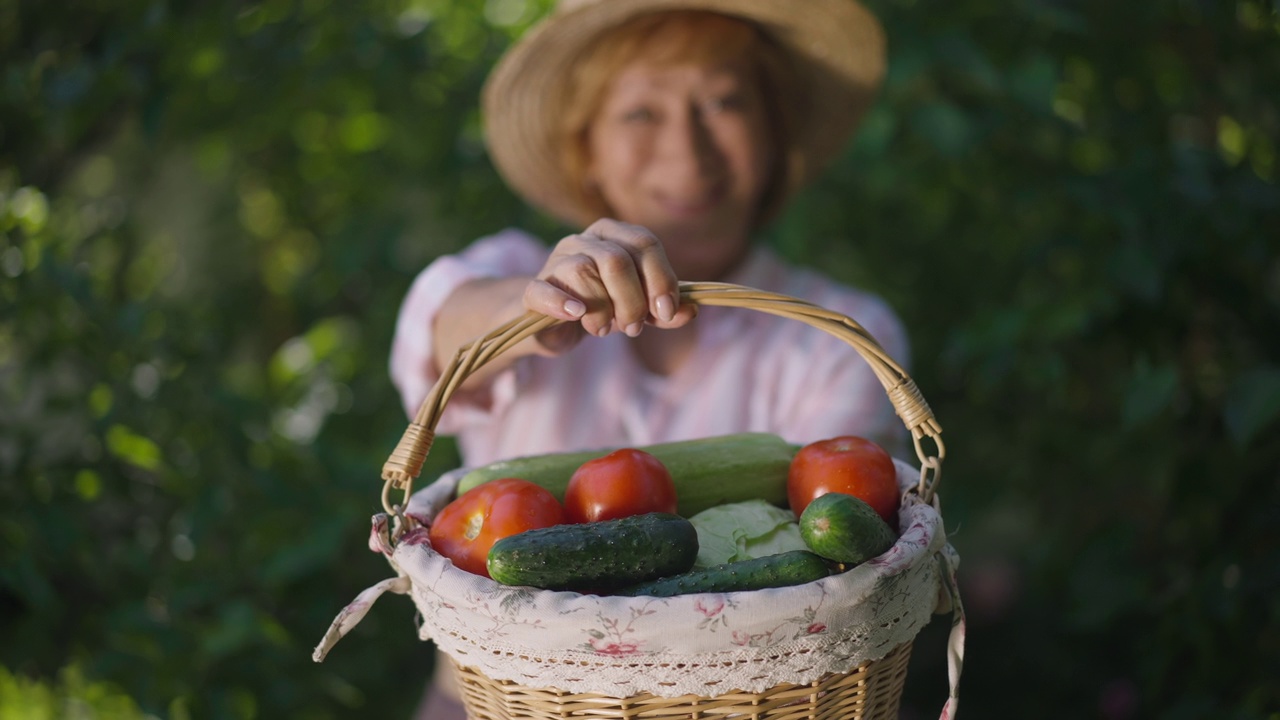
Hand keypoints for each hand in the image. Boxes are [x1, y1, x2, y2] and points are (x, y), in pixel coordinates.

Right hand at [523, 219, 697, 353]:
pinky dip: (562, 303)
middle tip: (633, 327)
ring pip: (583, 272)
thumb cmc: (600, 308)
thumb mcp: (637, 309)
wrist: (550, 324)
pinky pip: (543, 289)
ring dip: (602, 309)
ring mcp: (555, 262)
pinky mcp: (533, 289)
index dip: (661, 278)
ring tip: (603, 329)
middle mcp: (583, 241)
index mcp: (613, 236)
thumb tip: (691, 311)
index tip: (666, 312)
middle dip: (633, 300)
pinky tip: (577, 315)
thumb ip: (663, 312)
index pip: (645, 243)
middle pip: (617, 260)